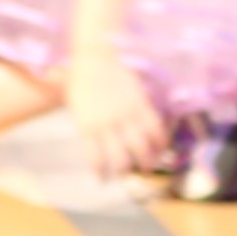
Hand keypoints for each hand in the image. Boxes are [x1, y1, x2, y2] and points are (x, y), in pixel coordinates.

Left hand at [64, 48, 178, 181]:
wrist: (96, 55)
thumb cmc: (81, 81)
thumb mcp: (76, 107)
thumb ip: (86, 128)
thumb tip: (96, 151)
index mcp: (86, 126)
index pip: (96, 160)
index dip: (102, 174)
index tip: (104, 179)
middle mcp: (107, 124)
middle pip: (121, 160)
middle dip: (126, 172)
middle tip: (128, 175)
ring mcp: (126, 115)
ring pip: (142, 149)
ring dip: (147, 162)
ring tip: (148, 167)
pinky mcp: (141, 105)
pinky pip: (155, 129)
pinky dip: (160, 142)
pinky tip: (160, 146)